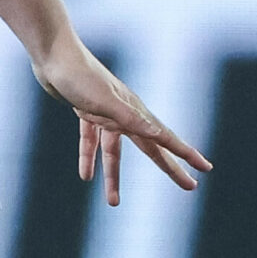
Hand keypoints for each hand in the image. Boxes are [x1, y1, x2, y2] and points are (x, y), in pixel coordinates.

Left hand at [32, 38, 210, 207]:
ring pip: (114, 152)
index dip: (185, 154)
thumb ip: (130, 119)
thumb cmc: (79, 75)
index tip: (204, 168)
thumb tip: (158, 134)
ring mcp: (105, 113)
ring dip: (114, 177)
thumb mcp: (105, 101)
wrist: (52, 54)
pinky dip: (89, 157)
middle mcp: (124, 114)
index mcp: (133, 111)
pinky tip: (85, 176)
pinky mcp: (86, 112)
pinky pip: (90, 141)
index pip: (165, 138)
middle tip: (190, 186)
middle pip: (150, 148)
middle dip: (169, 168)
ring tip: (114, 203)